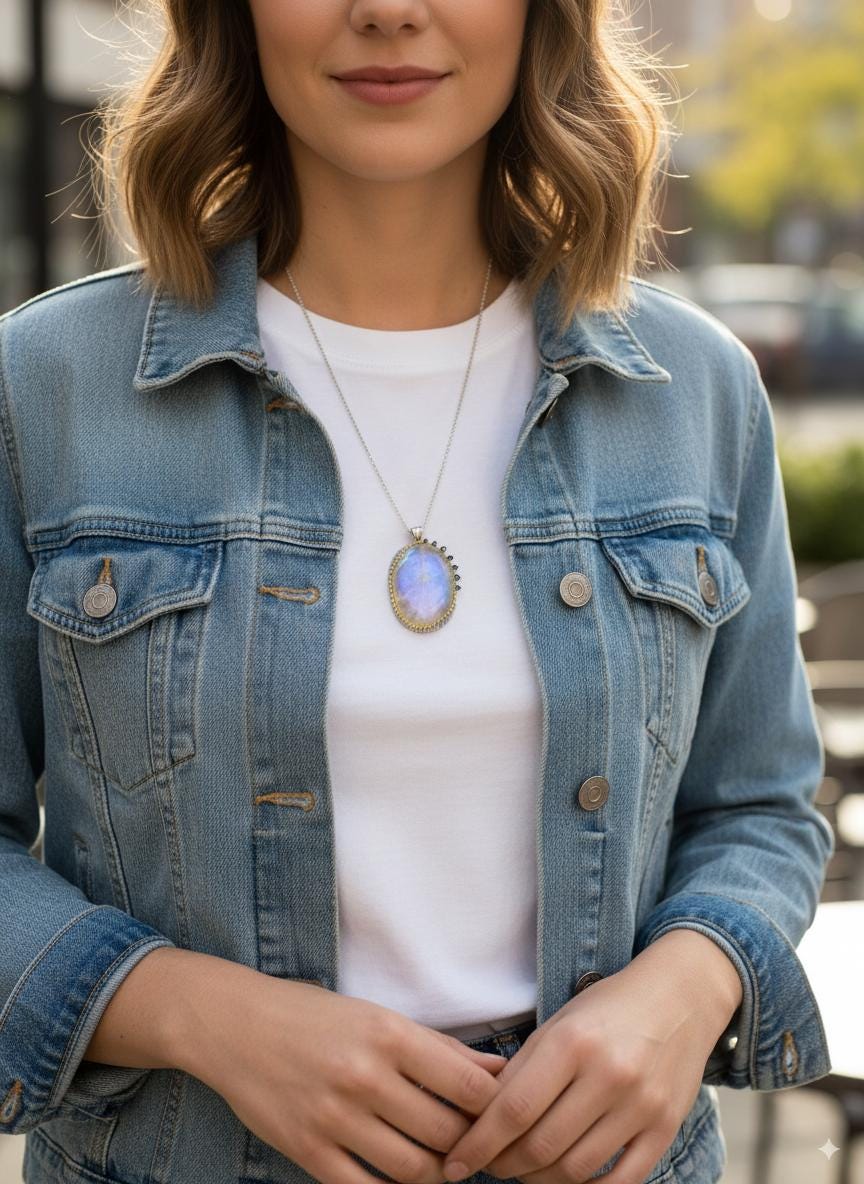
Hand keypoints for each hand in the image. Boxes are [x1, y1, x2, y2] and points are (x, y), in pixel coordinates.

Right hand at [178, 969, 510, 1183]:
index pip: (467, 1085)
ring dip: (437, 1174)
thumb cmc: (315, 1017)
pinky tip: (400, 1179)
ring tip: (442, 1164)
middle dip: (469, 1146)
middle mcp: (364, 1076)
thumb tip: (498, 1071)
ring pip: (412, 1169)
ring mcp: (334, 1117)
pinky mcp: (307, 1150)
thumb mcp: (379, 1018)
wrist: (235, 1025)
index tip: (498, 1113)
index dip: (494, 1107)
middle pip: (445, 1133)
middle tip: (473, 1146)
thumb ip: (439, 1048)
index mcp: (388, 1034)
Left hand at [441, 931, 742, 1183]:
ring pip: (576, 1170)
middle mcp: (608, 1074)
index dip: (478, 1144)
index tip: (454, 1162)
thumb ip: (523, 1068)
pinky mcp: (665, 1127)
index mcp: (573, 1042)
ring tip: (523, 1171)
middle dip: (503, 1165)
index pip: (513, 1109)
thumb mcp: (560, 1022)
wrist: (679, 995)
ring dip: (539, 1180)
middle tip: (488, 1166)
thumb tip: (481, 1119)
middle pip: (541, 1146)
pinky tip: (566, 1180)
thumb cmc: (608, 1007)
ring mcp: (641, 1104)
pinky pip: (621, 1181)